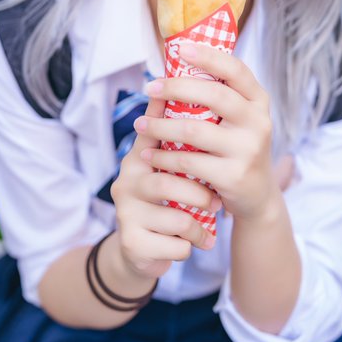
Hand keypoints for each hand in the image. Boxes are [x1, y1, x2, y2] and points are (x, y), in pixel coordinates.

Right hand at [110, 95, 218, 281]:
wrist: (141, 250)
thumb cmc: (163, 201)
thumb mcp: (167, 168)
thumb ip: (179, 139)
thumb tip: (201, 92)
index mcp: (138, 156)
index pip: (153, 132)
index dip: (168, 123)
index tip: (196, 122)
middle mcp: (126, 179)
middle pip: (167, 181)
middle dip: (199, 194)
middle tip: (217, 202)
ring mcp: (125, 212)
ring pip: (176, 218)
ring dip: (198, 225)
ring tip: (207, 226)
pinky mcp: (131, 243)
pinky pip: (174, 245)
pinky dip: (189, 247)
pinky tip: (192, 246)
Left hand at [134, 42, 277, 221]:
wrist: (256, 196)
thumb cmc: (235, 147)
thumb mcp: (237, 119)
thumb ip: (218, 96)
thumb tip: (176, 62)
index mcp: (258, 100)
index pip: (236, 70)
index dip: (209, 57)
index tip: (181, 49)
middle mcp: (259, 122)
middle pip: (215, 95)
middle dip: (176, 88)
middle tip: (150, 88)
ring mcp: (248, 150)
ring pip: (195, 130)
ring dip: (160, 125)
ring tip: (140, 124)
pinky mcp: (234, 176)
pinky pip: (189, 161)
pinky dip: (164, 156)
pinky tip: (149, 152)